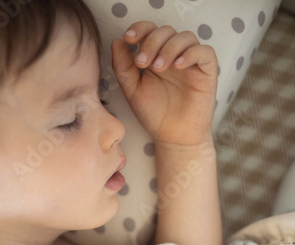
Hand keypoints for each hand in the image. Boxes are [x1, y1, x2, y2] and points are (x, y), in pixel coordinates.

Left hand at [112, 22, 217, 145]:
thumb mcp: (132, 90)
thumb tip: (117, 42)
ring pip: (185, 37)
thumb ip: (123, 67)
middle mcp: (174, 56)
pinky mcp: (207, 72)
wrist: (173, 137)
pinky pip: (204, 52)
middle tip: (142, 63)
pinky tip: (178, 66)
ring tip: (158, 67)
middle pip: (166, 31)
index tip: (129, 38)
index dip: (140, 28)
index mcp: (155, 56)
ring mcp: (191, 63)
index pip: (150, 30)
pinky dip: (191, 54)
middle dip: (151, 42)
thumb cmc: (154, 114)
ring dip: (169, 47)